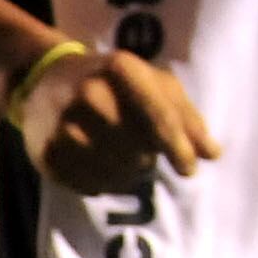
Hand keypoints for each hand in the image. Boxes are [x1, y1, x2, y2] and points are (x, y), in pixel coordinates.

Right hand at [18, 46, 222, 192]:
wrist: (46, 79)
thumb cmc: (112, 81)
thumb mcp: (152, 83)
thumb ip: (185, 116)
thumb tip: (212, 154)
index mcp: (121, 70)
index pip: (158, 118)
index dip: (178, 148)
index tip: (190, 170)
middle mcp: (89, 95)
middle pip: (138, 152)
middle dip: (148, 158)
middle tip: (141, 148)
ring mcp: (64, 126)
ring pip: (116, 174)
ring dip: (128, 173)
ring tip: (120, 154)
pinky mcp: (47, 154)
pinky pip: (91, 186)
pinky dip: (104, 183)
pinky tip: (99, 163)